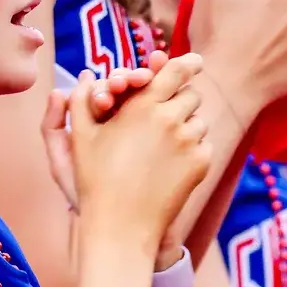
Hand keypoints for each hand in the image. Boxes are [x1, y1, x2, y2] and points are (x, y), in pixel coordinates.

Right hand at [61, 54, 211, 251]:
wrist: (121, 225)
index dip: (188, 63)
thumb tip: (89, 75)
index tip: (195, 61)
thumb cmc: (95, 179)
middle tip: (165, 116)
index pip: (177, 70)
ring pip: (200, 121)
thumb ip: (83, 99)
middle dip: (181, 101)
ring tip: (164, 146)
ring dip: (187, 126)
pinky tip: (171, 165)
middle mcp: (171, 119)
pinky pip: (205, 145)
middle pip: (192, 94)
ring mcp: (190, 142)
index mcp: (144, 105)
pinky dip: (192, 150)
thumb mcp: (80, 137)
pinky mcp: (201, 163)